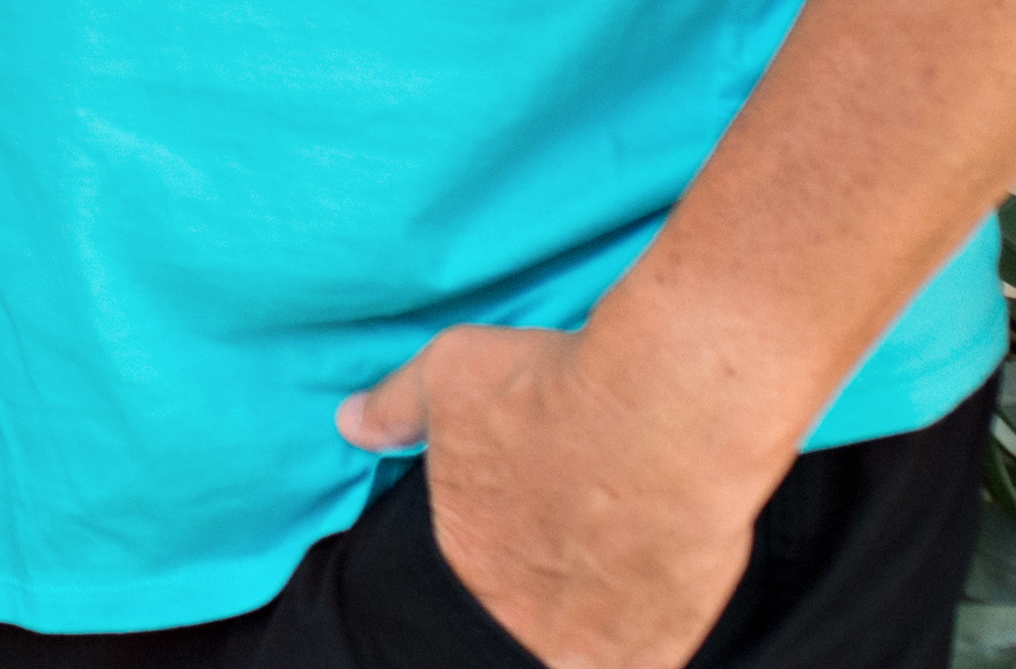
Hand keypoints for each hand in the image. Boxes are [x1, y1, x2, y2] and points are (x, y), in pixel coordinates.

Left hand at [338, 325, 781, 668]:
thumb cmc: (552, 388)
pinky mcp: (662, 646)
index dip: (494, 559)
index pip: (467, 589)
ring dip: (594, 613)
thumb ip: (397, 409)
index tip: (519, 531)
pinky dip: (645, 628)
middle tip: (569, 539)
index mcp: (469, 569)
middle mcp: (527, 622)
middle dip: (540, 590)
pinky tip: (653, 581)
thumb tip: (351, 422)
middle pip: (525, 622)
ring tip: (614, 557)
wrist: (664, 404)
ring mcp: (597, 645)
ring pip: (585, 646)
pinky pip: (645, 654)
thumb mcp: (449, 375)